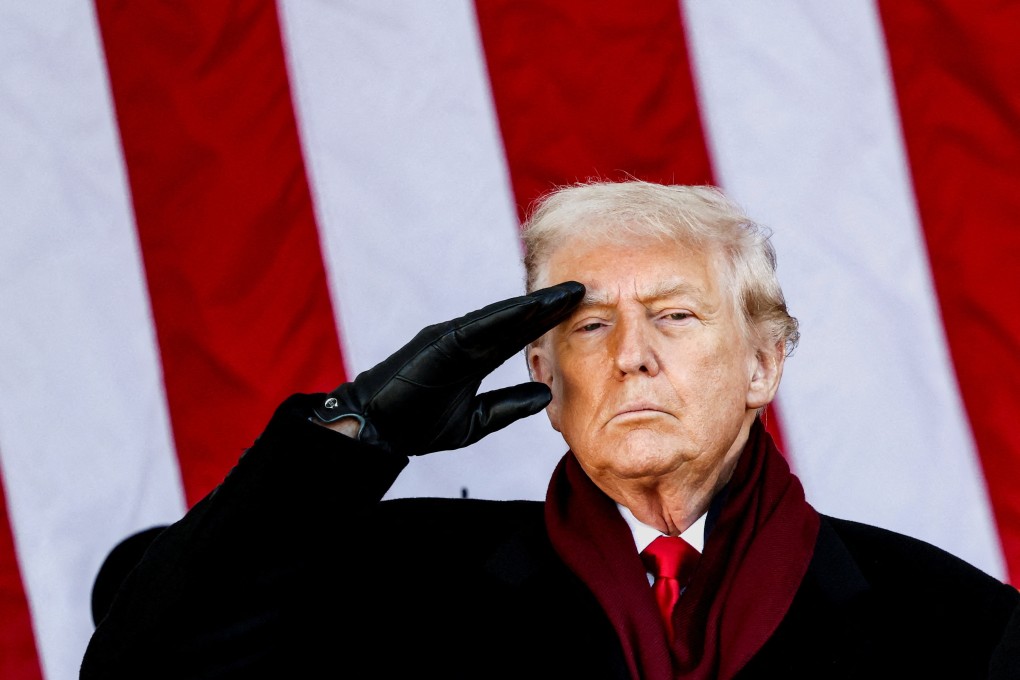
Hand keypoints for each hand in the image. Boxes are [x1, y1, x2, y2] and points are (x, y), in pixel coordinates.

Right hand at [312, 281, 584, 455]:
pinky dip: (505, 316)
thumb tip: (545, 395)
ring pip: (502, 318)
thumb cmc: (417, 422)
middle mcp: (466, 341)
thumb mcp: (476, 419)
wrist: (377, 429)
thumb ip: (508, 405)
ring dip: (535, 306)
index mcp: (474, 357)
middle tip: (585, 290)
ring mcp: (453, 338)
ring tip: (568, 294)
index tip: (582, 312)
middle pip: (517, 320)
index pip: (519, 335)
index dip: (549, 322)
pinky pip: (478, 327)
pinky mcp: (440, 342)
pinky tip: (530, 308)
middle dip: (550, 306)